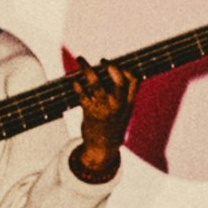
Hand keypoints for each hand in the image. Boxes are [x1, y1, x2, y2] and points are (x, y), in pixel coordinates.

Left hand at [73, 61, 140, 177]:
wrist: (103, 147)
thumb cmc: (112, 126)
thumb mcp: (124, 111)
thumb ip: (123, 95)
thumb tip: (113, 72)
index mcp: (128, 102)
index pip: (133, 80)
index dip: (125, 69)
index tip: (113, 63)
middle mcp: (118, 104)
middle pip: (119, 80)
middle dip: (110, 66)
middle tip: (102, 60)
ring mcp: (104, 108)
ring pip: (96, 84)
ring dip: (87, 69)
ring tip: (80, 60)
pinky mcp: (90, 113)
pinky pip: (82, 95)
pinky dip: (76, 85)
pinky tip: (74, 81)